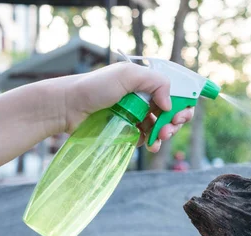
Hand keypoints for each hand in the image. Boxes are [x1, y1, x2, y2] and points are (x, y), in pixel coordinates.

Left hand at [63, 62, 193, 152]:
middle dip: (176, 121)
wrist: (67, 108)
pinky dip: (153, 142)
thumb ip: (155, 82)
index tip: (180, 114)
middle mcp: (144, 97)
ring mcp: (137, 115)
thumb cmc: (94, 87)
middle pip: (172, 111)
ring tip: (159, 138)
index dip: (183, 103)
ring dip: (166, 134)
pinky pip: (148, 138)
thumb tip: (169, 105)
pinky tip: (151, 145)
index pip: (175, 92)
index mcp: (146, 82)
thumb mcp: (127, 75)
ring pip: (162, 126)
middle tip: (169, 128)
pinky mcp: (128, 130)